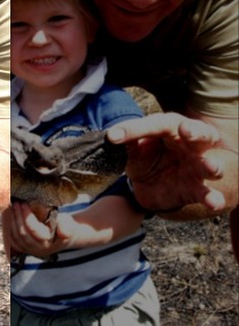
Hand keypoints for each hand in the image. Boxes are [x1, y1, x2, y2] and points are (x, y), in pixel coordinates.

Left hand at [5, 202, 68, 258]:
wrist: (64, 236)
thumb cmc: (66, 227)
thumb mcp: (69, 225)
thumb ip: (66, 226)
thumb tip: (62, 229)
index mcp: (48, 243)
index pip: (34, 230)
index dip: (27, 217)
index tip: (24, 204)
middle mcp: (37, 249)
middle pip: (22, 234)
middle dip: (17, 217)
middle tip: (15, 204)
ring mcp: (29, 250)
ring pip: (15, 237)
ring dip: (10, 222)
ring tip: (10, 208)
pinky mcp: (23, 248)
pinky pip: (11, 240)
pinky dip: (7, 229)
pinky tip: (6, 217)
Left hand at [108, 113, 225, 211]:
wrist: (151, 186)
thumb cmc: (146, 158)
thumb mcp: (134, 151)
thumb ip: (128, 144)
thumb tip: (112, 136)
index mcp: (170, 128)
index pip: (156, 124)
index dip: (135, 128)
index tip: (114, 136)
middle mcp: (189, 145)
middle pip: (199, 134)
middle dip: (194, 131)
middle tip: (186, 130)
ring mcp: (196, 168)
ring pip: (210, 164)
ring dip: (212, 165)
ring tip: (211, 166)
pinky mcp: (197, 189)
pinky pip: (208, 194)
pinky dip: (213, 198)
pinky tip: (214, 202)